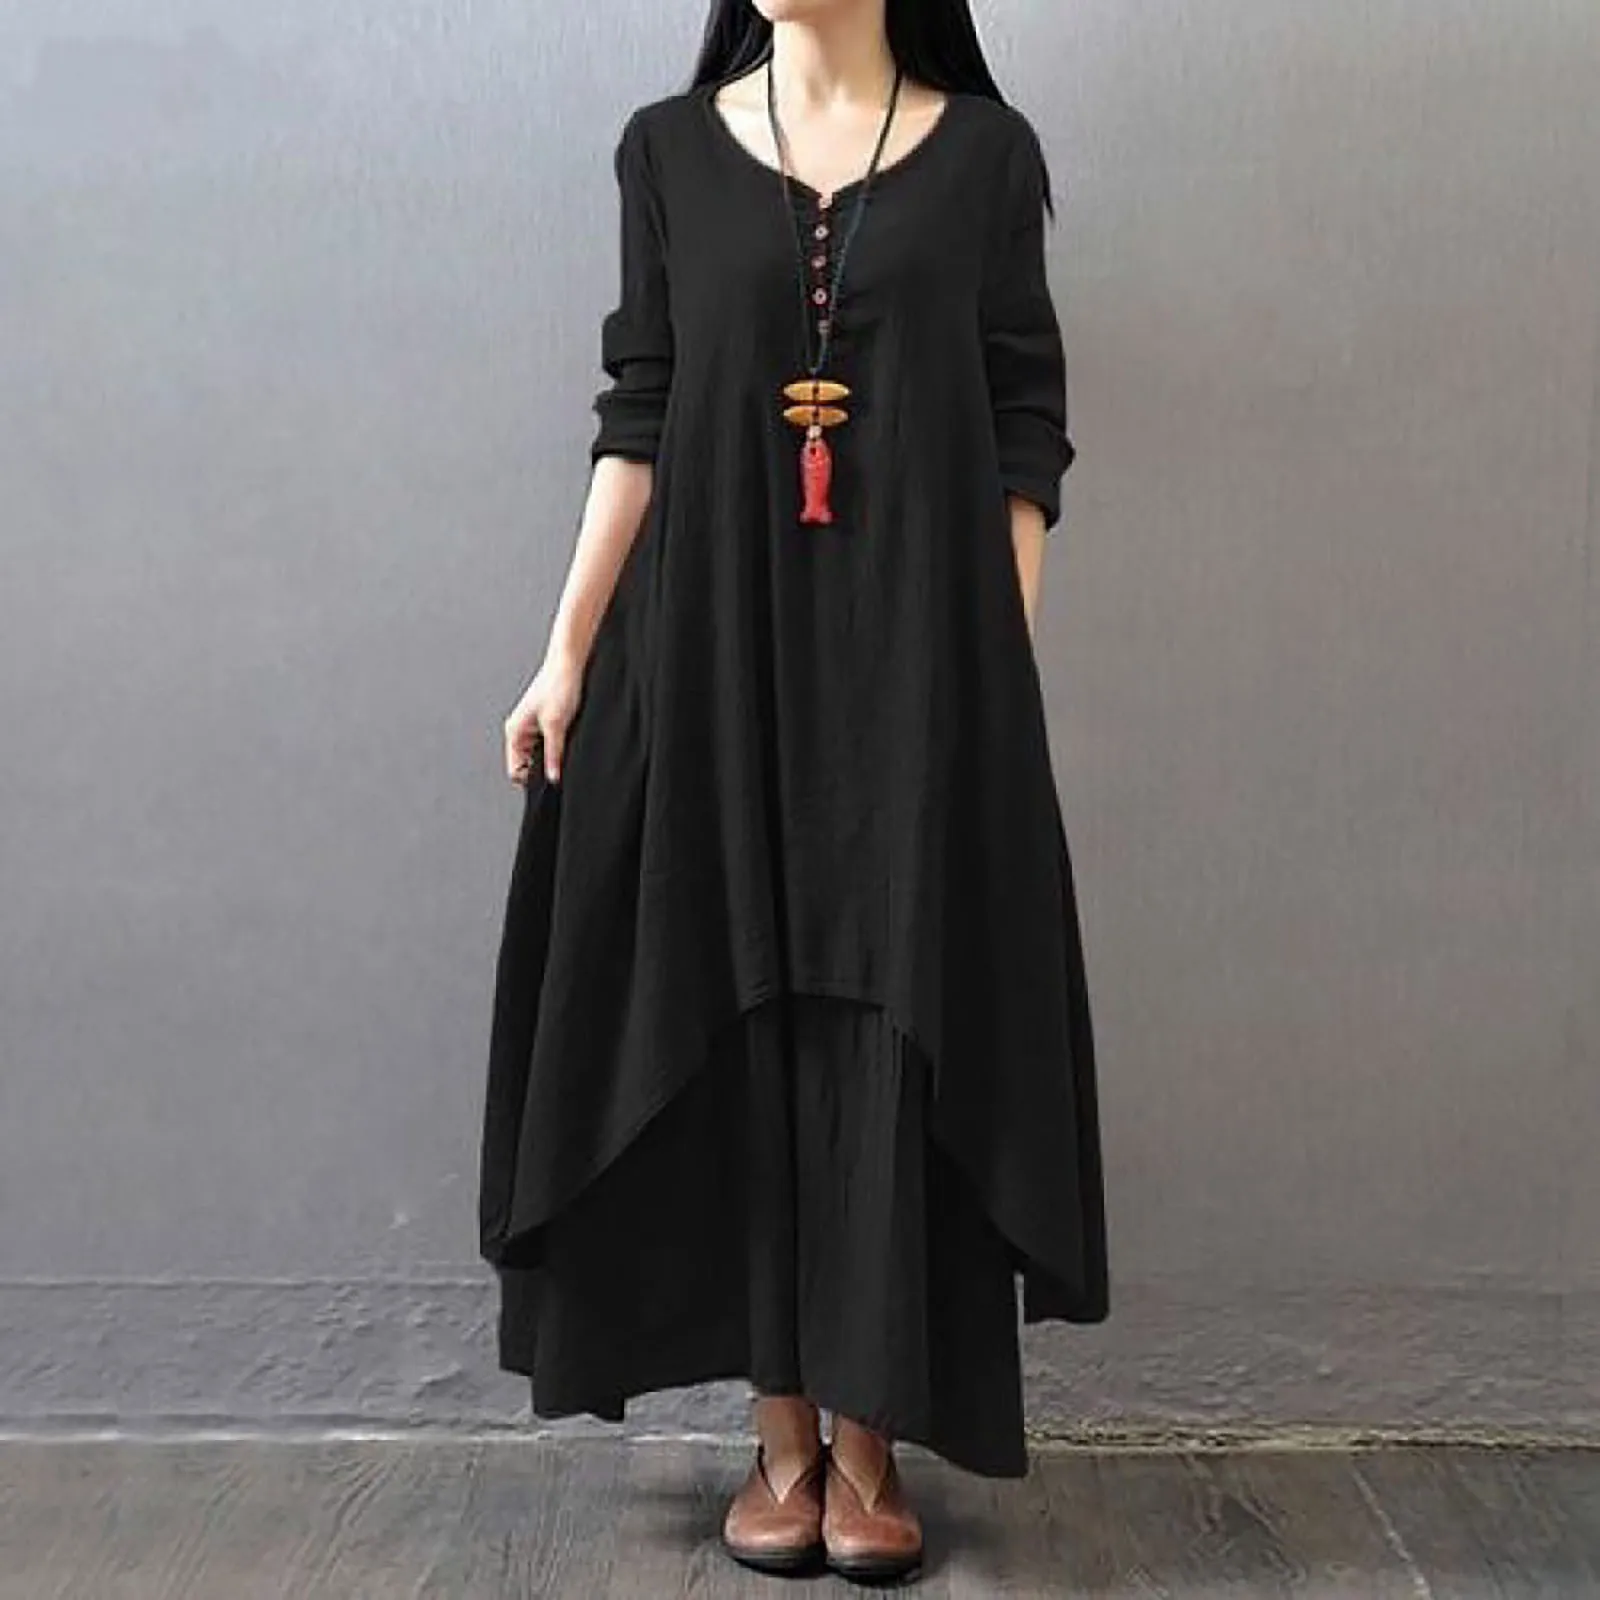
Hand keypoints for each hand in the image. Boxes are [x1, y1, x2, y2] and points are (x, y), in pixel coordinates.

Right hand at [503, 645, 584, 786]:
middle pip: (527, 765)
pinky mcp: (545, 723)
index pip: (515, 770)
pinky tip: (567, 736)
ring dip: (552, 755)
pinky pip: (548, 744)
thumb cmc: (558, 686)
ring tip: (564, 741)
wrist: (569, 664)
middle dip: (543, 766)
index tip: (550, 777)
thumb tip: (553, 778)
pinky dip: (557, 746)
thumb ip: (553, 754)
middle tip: (560, 758)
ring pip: (539, 755)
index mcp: (514, 732)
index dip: (532, 777)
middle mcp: (520, 731)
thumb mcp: (556, 725)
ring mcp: (532, 728)